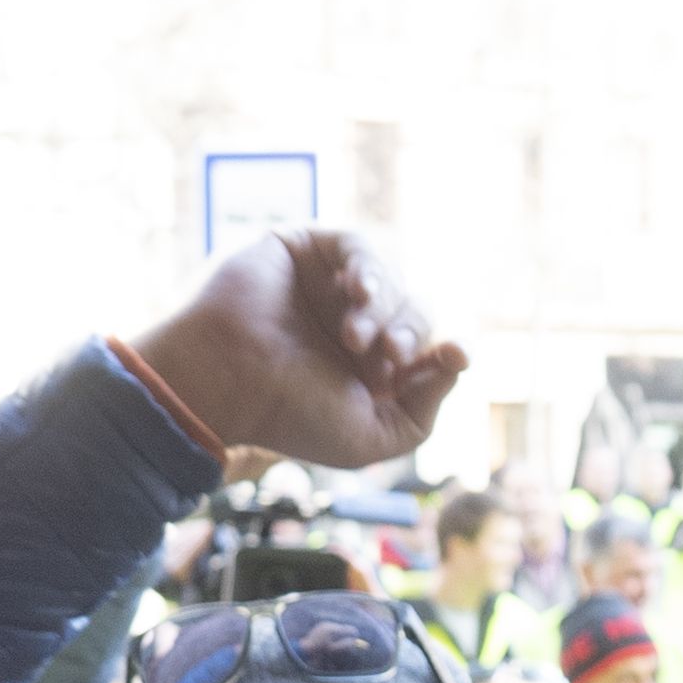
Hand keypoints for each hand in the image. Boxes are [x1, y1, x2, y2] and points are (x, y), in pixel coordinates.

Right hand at [128, 230, 467, 466]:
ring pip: (389, 281)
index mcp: (367, 371)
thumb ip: (423, 410)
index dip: (448, 352)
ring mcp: (327, 287)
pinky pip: (357, 245)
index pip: (427, 352)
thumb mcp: (372, 437)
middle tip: (384, 353)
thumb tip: (457, 358)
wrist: (226, 382)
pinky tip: (358, 293)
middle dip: (409, 332)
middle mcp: (350, 326)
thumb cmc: (290, 415)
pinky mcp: (305, 250)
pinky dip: (368, 266)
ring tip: (355, 336)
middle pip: (413, 314)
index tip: (455, 355)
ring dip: (384, 307)